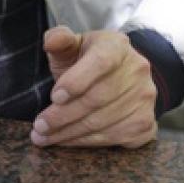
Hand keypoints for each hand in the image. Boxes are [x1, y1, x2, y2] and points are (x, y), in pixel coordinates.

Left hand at [31, 26, 156, 148]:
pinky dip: (86, 142)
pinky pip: (114, 138)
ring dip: (69, 133)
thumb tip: (51, 41)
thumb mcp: (72, 45)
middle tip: (38, 126)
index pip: (100, 62)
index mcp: (117, 46)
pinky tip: (66, 141)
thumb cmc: (86, 61)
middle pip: (98, 99)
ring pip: (103, 123)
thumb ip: (59, 39)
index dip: (76, 81)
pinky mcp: (145, 123)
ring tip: (43, 136)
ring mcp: (144, 99)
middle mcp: (137, 71)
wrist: (119, 77)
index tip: (54, 96)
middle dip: (62, 116)